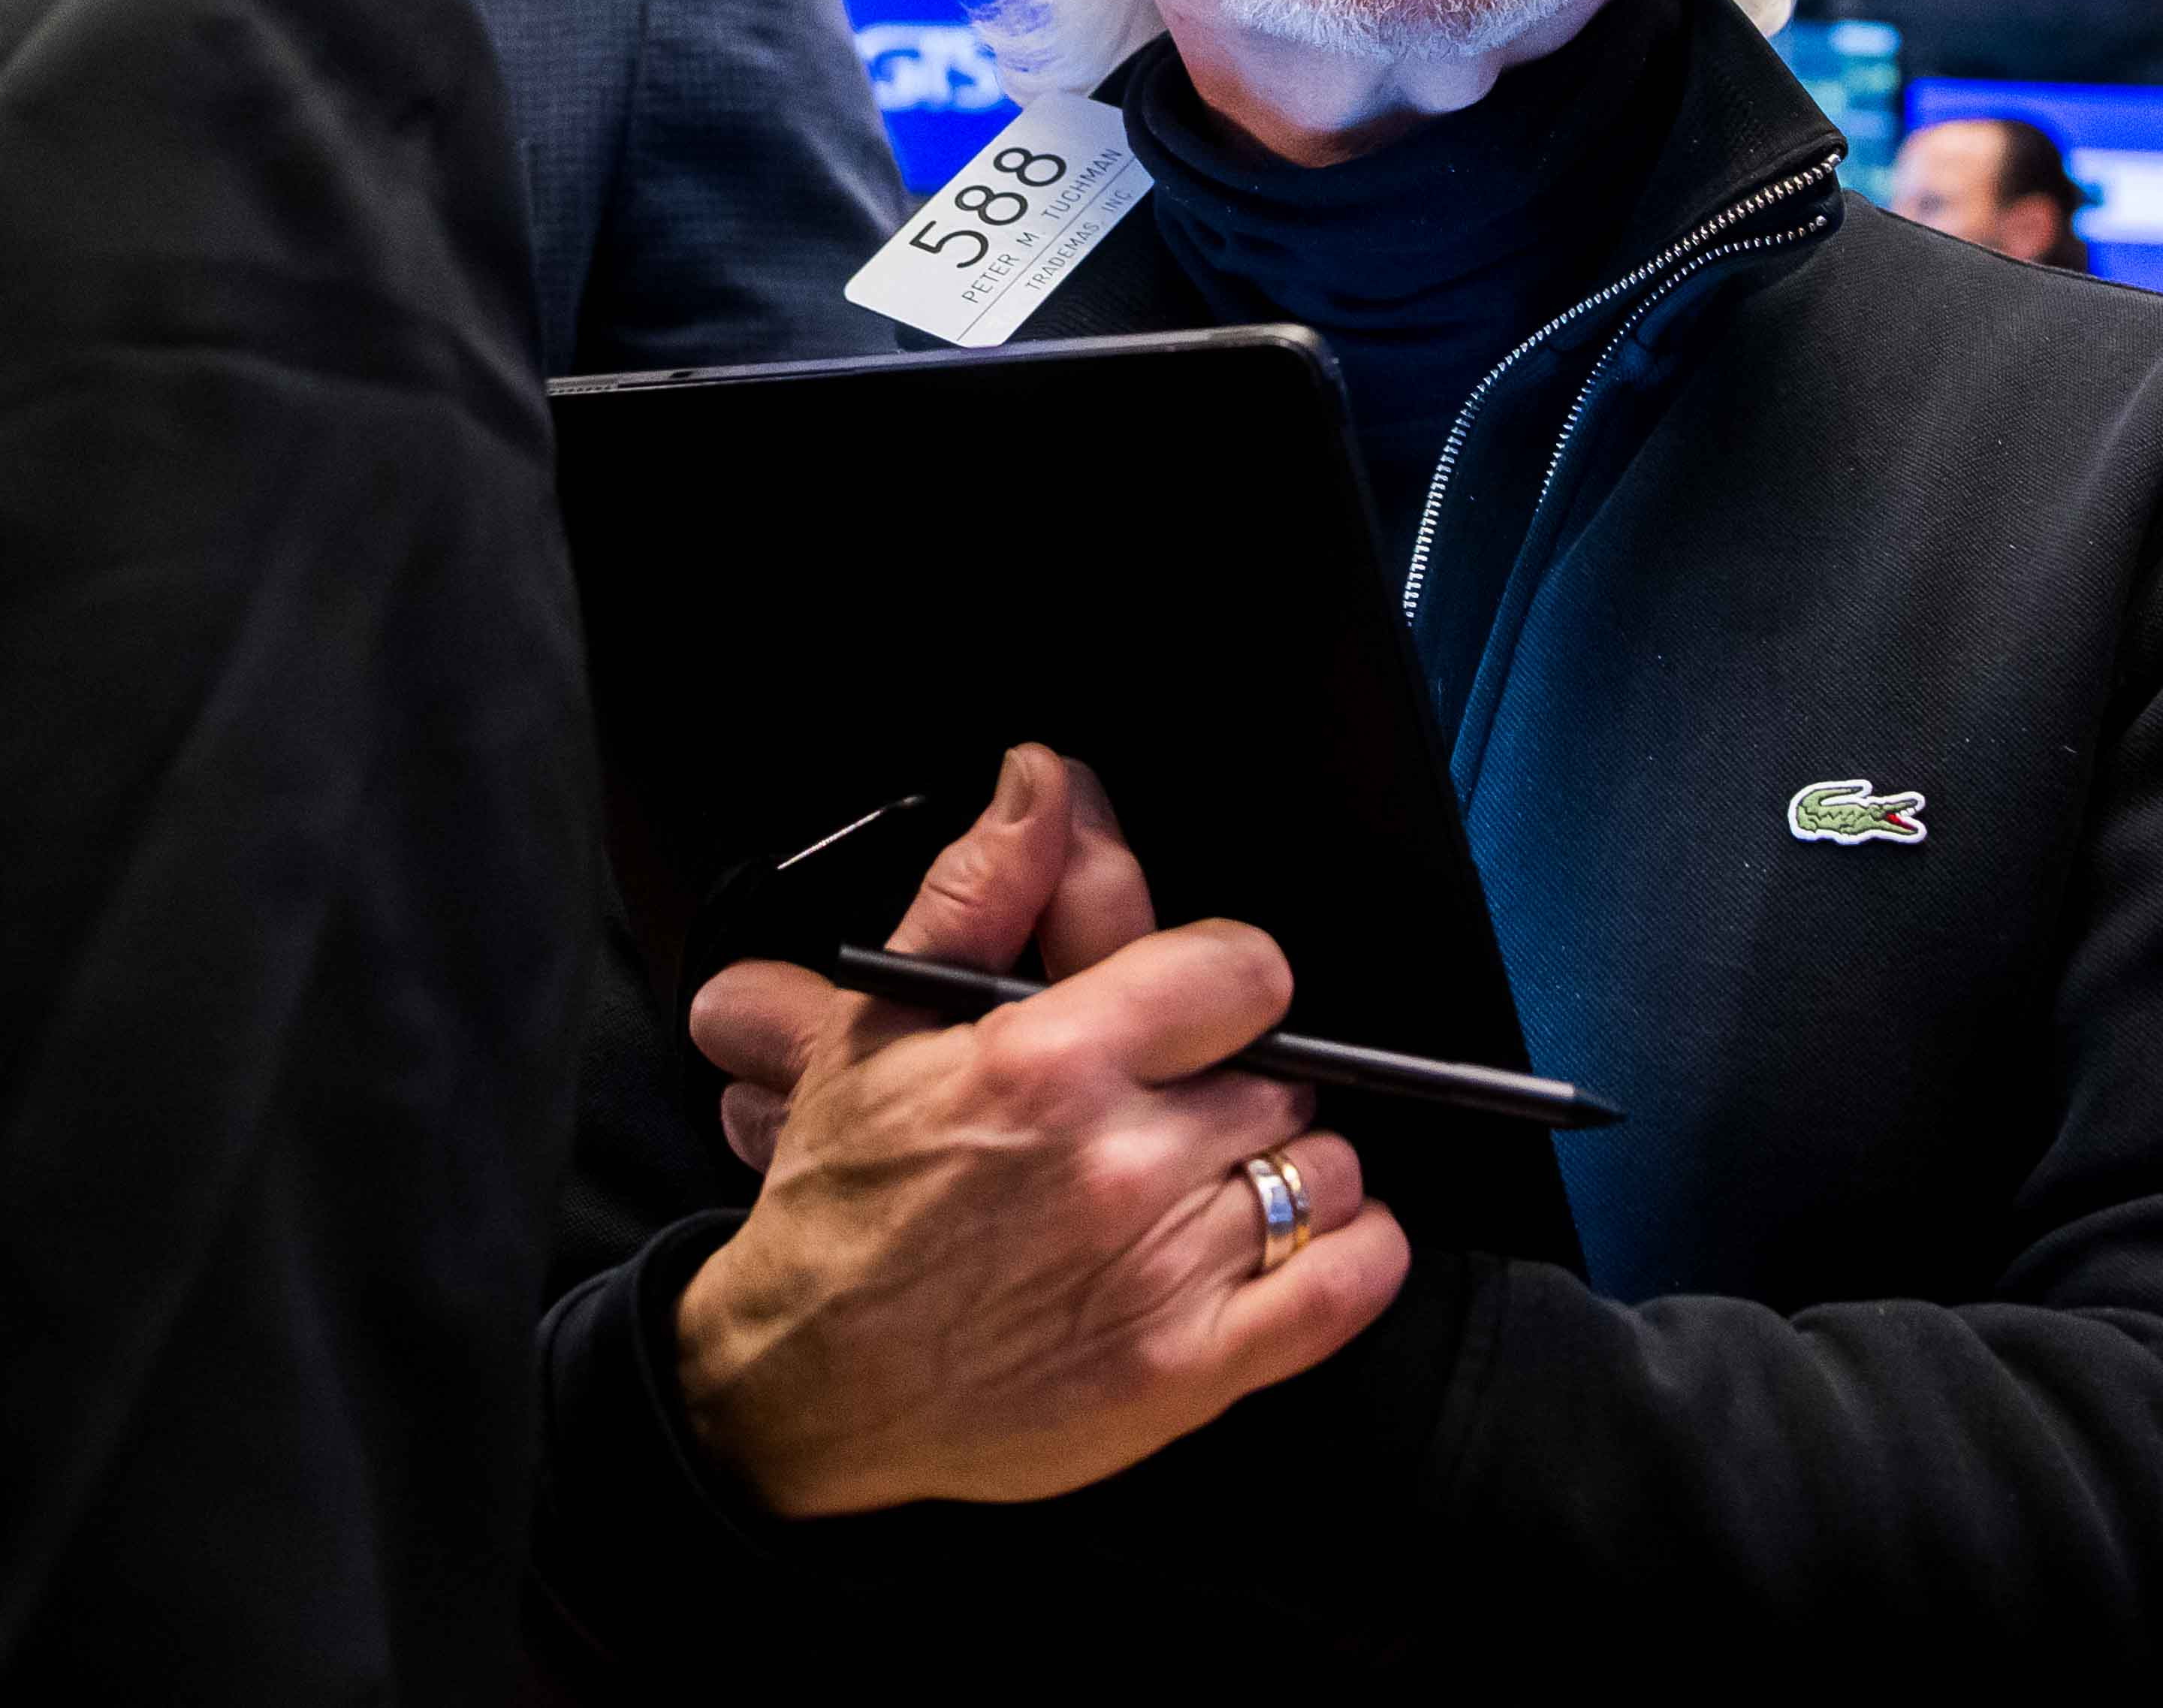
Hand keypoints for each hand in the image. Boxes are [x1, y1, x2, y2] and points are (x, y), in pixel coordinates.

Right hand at [668, 743, 1410, 1517]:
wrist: (807, 1382)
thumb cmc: (849, 1204)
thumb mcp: (884, 1019)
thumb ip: (983, 886)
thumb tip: (1045, 779)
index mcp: (1050, 1060)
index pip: (1245, 973)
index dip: (1227, 983)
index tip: (1200, 1008)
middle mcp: (1117, 1163)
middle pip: (1285, 1077)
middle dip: (1240, 1084)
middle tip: (1175, 1111)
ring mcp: (1163, 1273)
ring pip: (1324, 1171)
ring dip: (1285, 1171)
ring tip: (1212, 1184)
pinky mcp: (1190, 1370)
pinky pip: (1348, 1282)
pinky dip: (1355, 1253)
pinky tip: (1300, 1241)